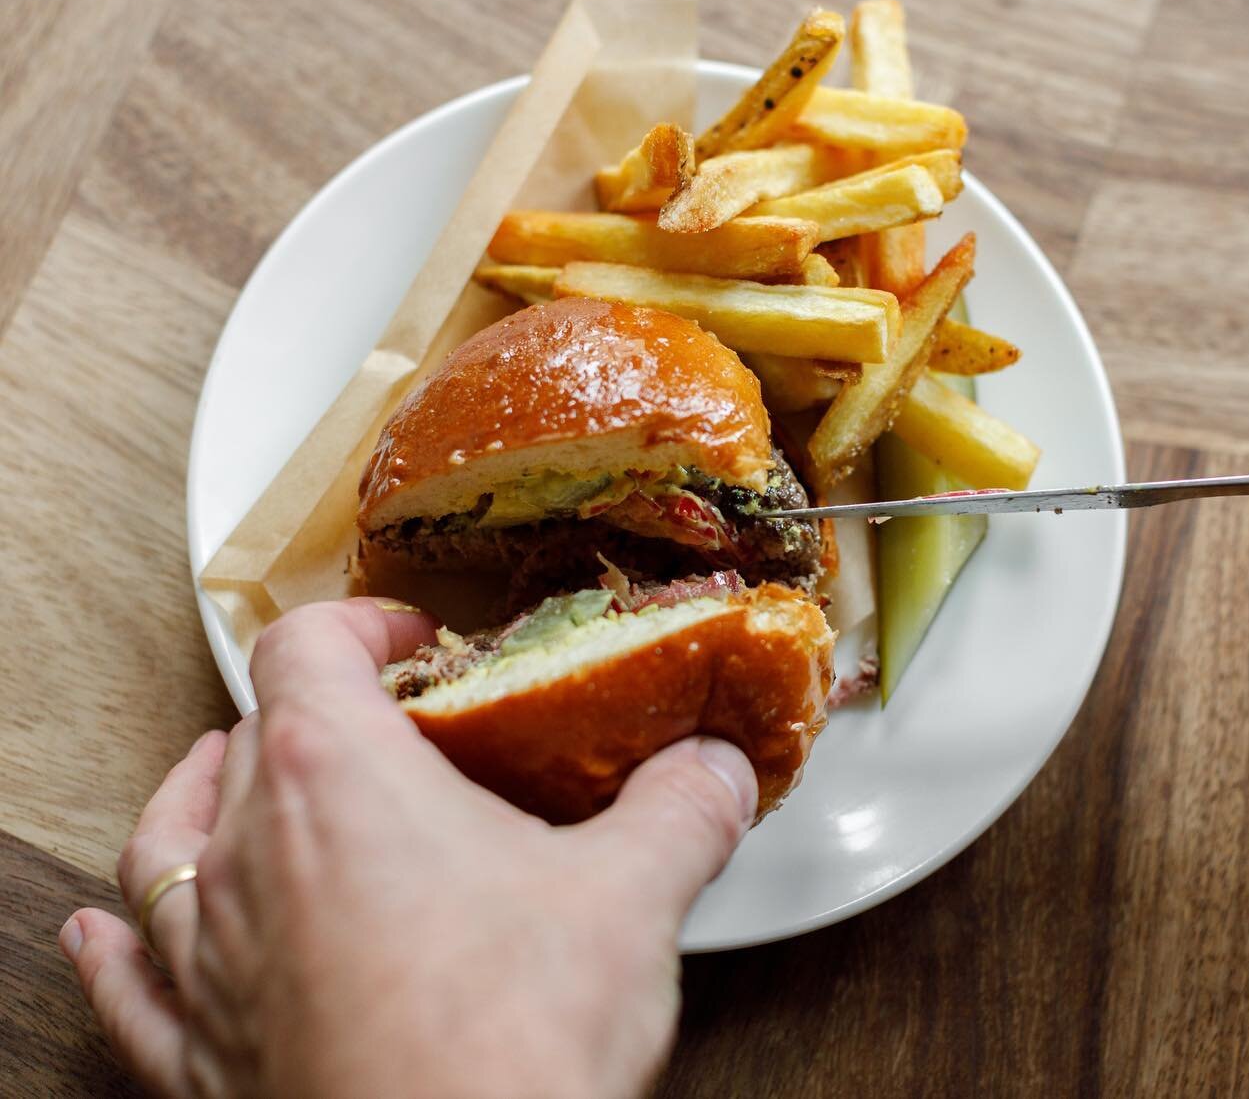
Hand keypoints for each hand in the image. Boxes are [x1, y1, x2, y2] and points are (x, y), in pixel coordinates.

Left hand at [59, 599, 756, 1098]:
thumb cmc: (512, 1040)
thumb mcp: (630, 899)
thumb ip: (681, 810)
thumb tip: (716, 768)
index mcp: (336, 780)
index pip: (307, 650)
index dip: (361, 627)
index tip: (416, 645)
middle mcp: (248, 853)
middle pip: (248, 737)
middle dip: (314, 714)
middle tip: (384, 732)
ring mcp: (209, 960)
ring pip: (164, 845)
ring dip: (196, 801)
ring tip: (225, 779)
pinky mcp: (196, 1060)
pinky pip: (128, 985)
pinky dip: (115, 949)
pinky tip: (98, 933)